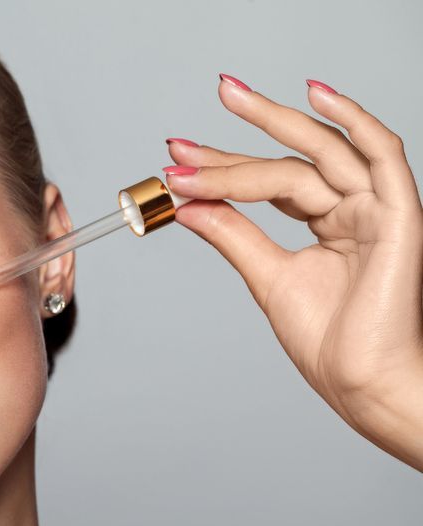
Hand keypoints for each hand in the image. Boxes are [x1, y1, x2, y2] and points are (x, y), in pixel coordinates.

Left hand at [163, 74, 422, 471]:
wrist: (363, 383)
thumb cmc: (330, 343)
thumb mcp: (267, 278)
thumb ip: (234, 236)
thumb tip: (188, 204)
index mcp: (329, 223)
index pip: (271, 181)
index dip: (222, 168)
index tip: (175, 163)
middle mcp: (353, 208)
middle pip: (290, 160)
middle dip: (235, 141)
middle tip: (184, 136)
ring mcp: (376, 209)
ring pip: (318, 154)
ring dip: (271, 126)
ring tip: (228, 102)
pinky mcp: (397, 216)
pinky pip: (381, 154)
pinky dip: (352, 120)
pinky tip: (312, 95)